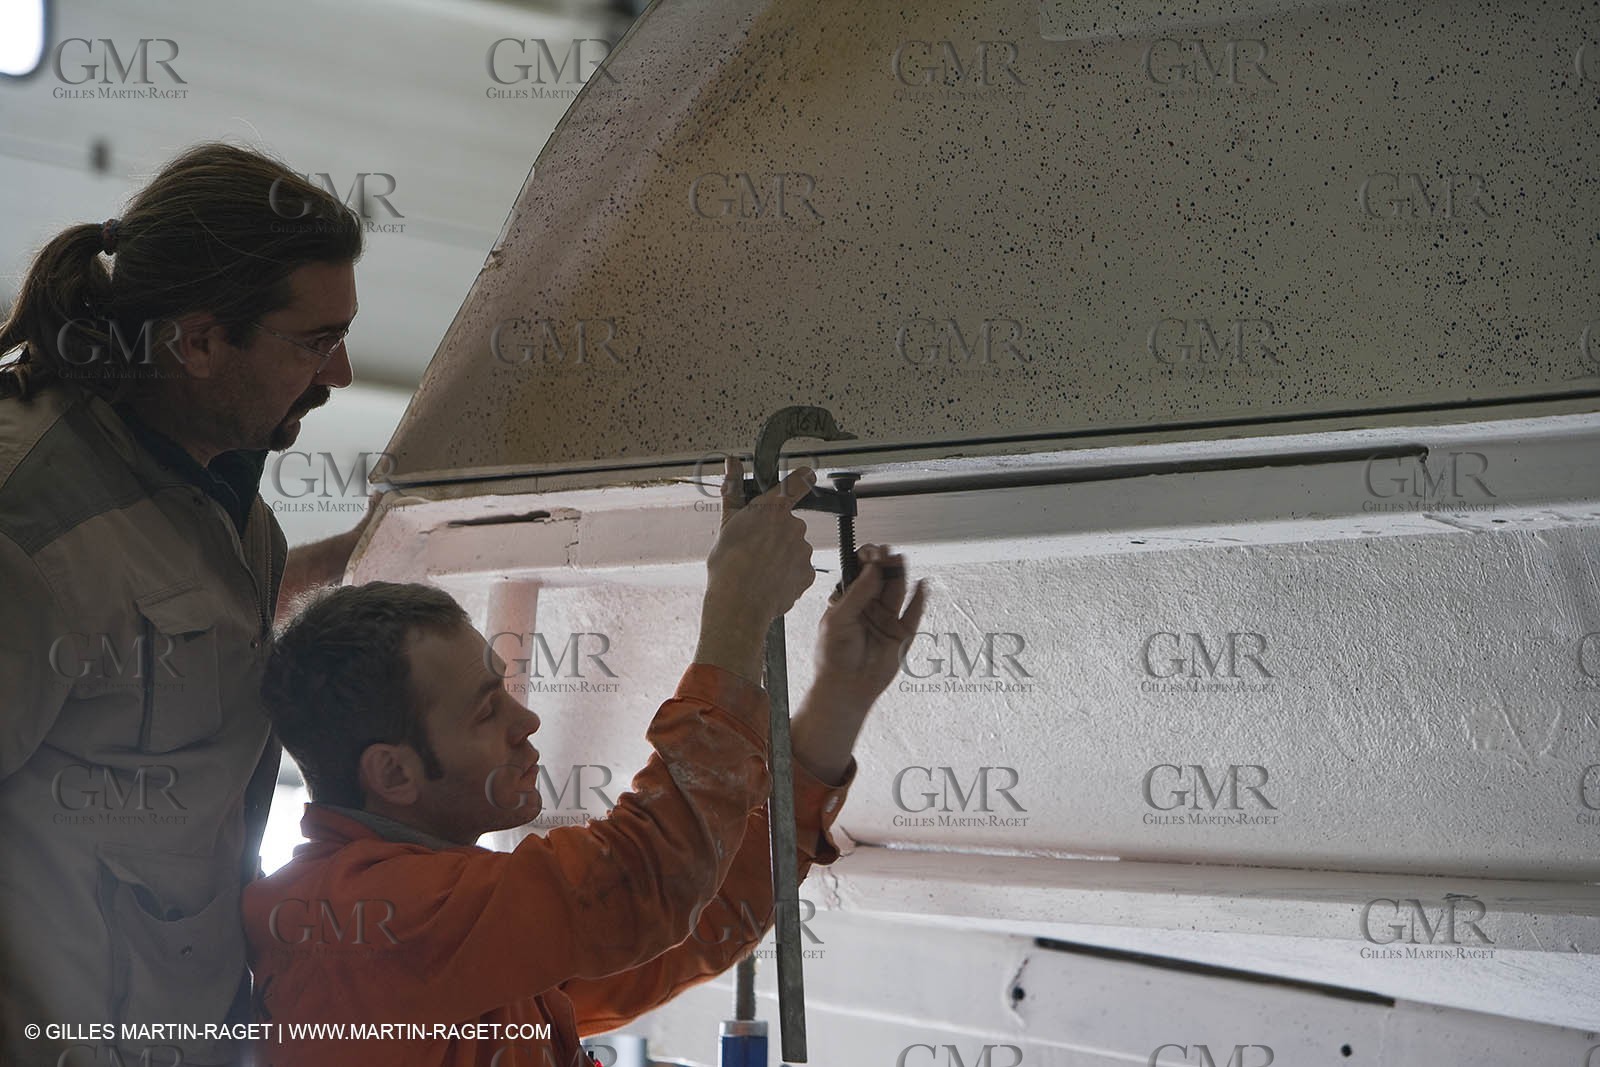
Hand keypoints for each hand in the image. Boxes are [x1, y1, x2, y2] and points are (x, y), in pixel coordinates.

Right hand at [692, 457, 816, 682]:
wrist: (738, 604)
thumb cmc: (728, 565)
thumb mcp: (726, 523)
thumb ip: (733, 490)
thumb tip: (732, 462)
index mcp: (773, 508)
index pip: (799, 482)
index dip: (802, 478)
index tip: (805, 476)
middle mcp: (794, 525)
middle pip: (789, 523)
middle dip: (776, 533)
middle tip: (755, 548)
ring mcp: (804, 550)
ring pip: (795, 548)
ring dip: (782, 555)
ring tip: (760, 569)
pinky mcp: (808, 573)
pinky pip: (800, 569)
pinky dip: (788, 574)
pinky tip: (770, 581)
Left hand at [813, 543, 926, 705]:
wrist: (846, 687)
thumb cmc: (834, 656)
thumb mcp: (838, 619)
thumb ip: (858, 593)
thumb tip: (872, 568)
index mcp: (849, 601)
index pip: (861, 574)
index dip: (867, 561)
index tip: (871, 553)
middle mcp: (869, 607)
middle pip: (881, 579)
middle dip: (885, 564)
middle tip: (888, 553)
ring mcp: (886, 619)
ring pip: (897, 591)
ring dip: (900, 575)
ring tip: (901, 561)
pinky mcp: (901, 633)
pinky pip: (913, 612)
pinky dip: (919, 598)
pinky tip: (921, 584)